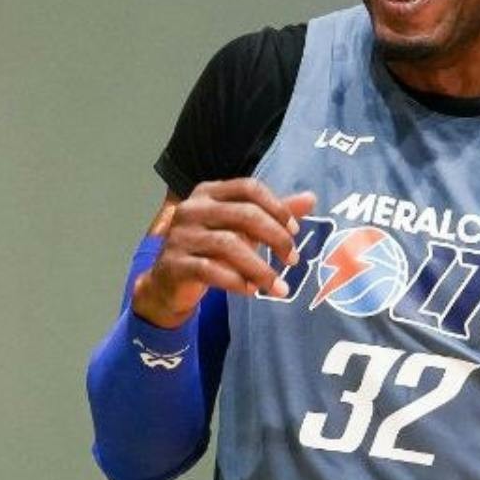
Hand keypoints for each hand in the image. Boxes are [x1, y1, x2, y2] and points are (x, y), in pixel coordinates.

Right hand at [131, 179, 315, 327]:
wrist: (168, 282)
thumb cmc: (209, 249)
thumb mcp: (241, 228)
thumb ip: (272, 213)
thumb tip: (311, 198)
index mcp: (208, 192)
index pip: (249, 188)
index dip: (276, 207)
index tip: (295, 230)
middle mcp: (192, 208)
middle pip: (243, 214)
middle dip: (275, 237)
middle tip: (293, 259)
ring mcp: (180, 236)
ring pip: (229, 245)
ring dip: (260, 268)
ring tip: (279, 286)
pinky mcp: (174, 263)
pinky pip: (210, 270)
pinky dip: (235, 281)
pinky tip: (251, 291)